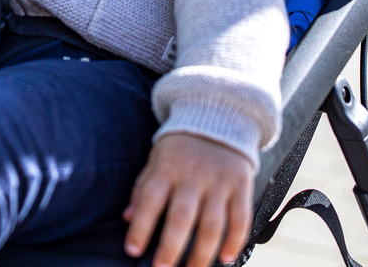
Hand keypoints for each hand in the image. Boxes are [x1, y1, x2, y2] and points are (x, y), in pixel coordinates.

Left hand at [123, 133, 252, 266]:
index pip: (150, 199)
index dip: (140, 227)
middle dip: (171, 249)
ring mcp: (219, 180)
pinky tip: (225, 258)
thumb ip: (143, 188)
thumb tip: (126, 218)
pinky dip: (235, 240)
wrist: (219, 115)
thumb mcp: (157, 159)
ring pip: (212, 224)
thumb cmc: (181, 146)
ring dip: (202, 254)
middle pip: (182, 217)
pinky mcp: (240, 183)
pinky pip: (241, 217)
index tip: (132, 251)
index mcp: (167, 167)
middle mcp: (193, 175)